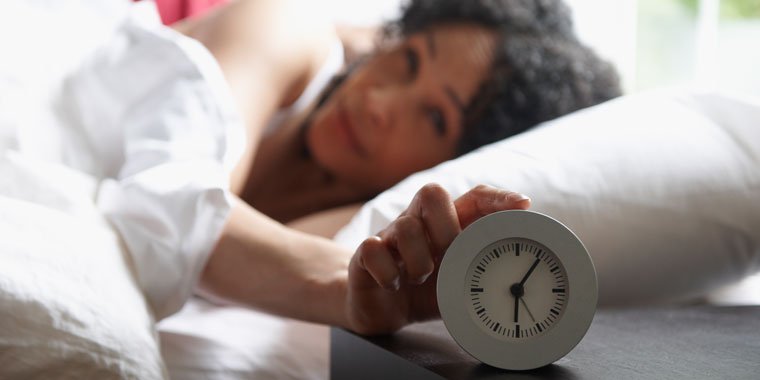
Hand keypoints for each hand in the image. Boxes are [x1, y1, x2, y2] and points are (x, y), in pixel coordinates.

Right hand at [345, 184, 530, 334]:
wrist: (378, 309)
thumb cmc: (423, 291)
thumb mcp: (458, 282)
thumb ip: (479, 270)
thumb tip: (518, 278)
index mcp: (446, 226)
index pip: (473, 197)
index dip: (497, 197)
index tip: (522, 204)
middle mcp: (417, 223)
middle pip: (433, 192)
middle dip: (446, 227)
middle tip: (449, 257)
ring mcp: (390, 236)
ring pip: (405, 226)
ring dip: (419, 260)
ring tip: (420, 279)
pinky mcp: (365, 255)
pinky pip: (373, 250)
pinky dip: (388, 273)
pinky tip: (394, 284)